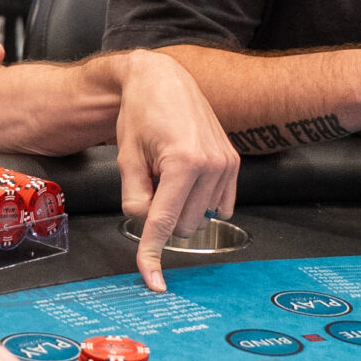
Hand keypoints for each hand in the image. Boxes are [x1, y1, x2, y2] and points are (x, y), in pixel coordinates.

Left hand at [111, 51, 238, 291]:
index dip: (152, 254)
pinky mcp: (234, 163)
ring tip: (168, 169)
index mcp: (183, 163)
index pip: (163, 222)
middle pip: (182, 224)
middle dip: (162, 212)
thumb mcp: (126, 158)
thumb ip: (134, 198)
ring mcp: (227, 165)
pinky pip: (218, 205)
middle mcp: (212, 165)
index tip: (153, 281)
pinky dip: (198, 200)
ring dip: (180, 204)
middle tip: (150, 180)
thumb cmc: (141, 113)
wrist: (163, 79)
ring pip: (199, 217)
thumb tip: (145, 225)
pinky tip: (186, 176)